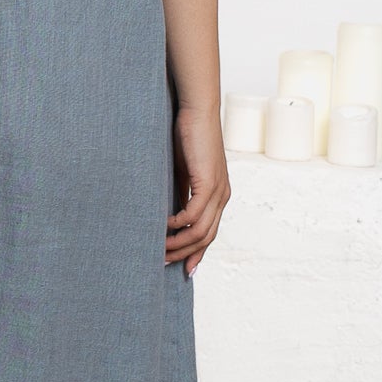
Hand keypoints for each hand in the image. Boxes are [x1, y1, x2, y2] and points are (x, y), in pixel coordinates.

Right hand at [166, 104, 229, 276]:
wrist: (197, 111)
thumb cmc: (187, 136)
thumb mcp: (183, 172)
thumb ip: (181, 193)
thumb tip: (170, 215)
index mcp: (218, 195)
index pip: (210, 233)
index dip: (197, 254)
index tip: (183, 270)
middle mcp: (222, 197)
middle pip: (207, 238)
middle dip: (185, 254)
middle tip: (162, 261)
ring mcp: (218, 191)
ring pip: (201, 231)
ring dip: (179, 244)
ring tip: (159, 249)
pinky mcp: (208, 182)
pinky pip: (193, 214)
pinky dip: (178, 224)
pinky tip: (163, 225)